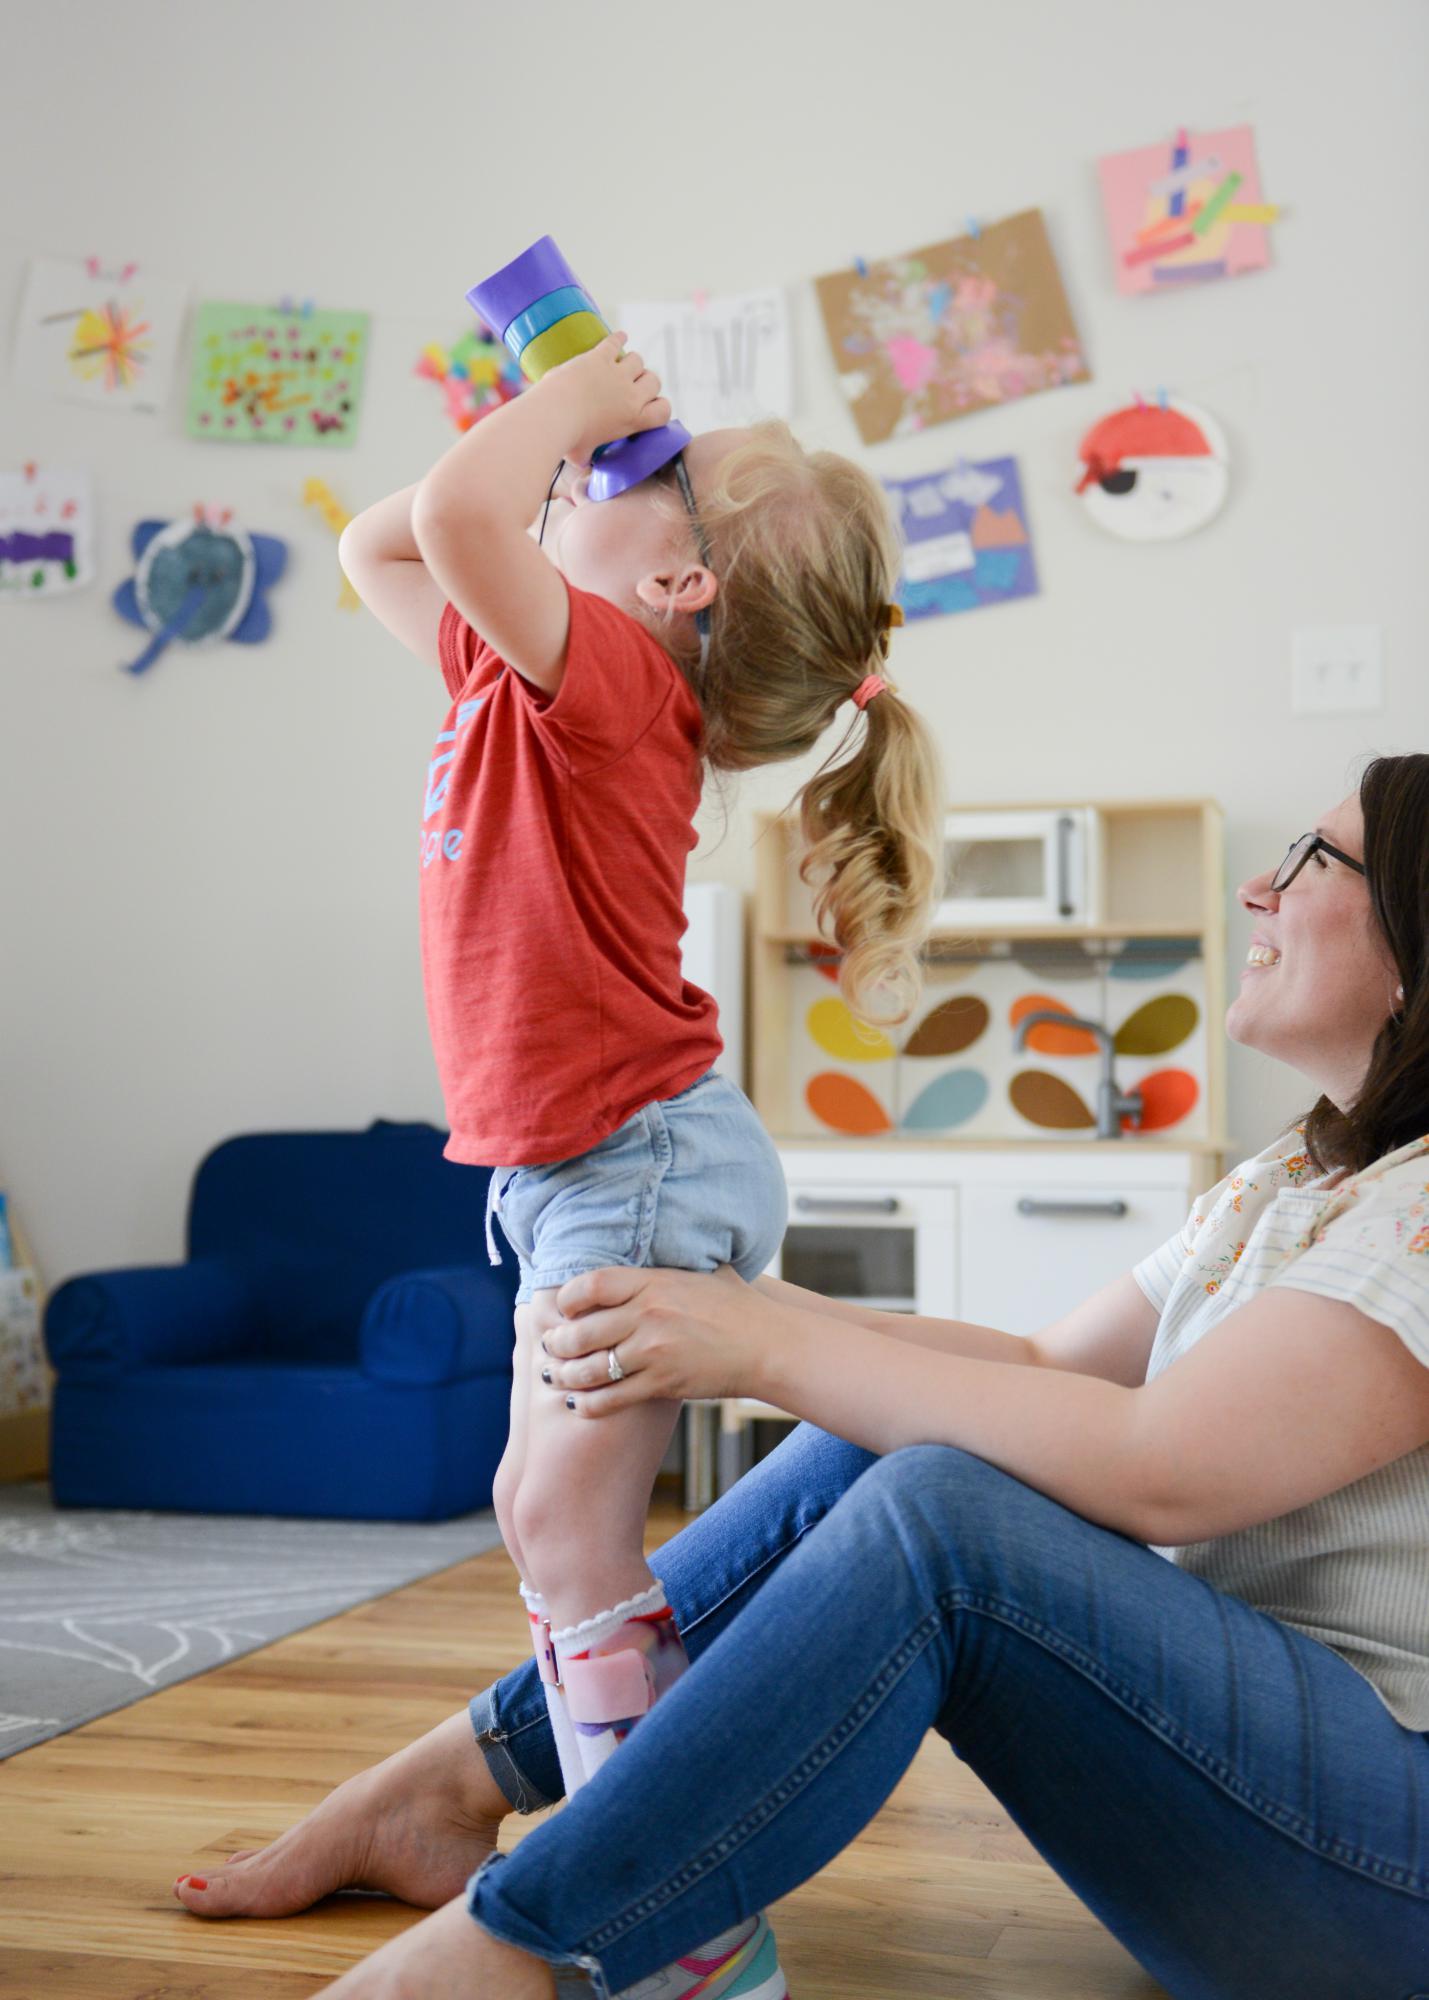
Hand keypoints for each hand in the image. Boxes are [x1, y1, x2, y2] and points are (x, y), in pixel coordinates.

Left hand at [538, 332, 671, 468]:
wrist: (553, 415)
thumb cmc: (568, 440)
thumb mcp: (584, 456)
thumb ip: (589, 457)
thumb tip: (584, 463)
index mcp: (633, 420)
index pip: (664, 410)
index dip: (660, 407)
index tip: (650, 406)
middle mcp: (631, 395)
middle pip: (654, 380)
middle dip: (645, 381)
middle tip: (632, 385)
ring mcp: (616, 374)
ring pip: (637, 359)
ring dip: (631, 362)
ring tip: (621, 365)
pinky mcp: (599, 358)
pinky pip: (615, 342)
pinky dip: (618, 338)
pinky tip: (620, 337)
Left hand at [544, 1266, 779, 1416]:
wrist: (768, 1344)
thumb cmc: (738, 1306)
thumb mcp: (703, 1271)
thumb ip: (672, 1264)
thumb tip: (662, 1241)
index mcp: (654, 1282)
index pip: (591, 1285)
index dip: (567, 1299)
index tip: (562, 1308)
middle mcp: (648, 1315)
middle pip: (580, 1331)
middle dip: (556, 1343)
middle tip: (549, 1348)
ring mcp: (653, 1352)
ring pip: (590, 1369)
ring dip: (565, 1376)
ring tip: (555, 1376)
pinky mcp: (662, 1383)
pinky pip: (612, 1398)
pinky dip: (588, 1404)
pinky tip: (578, 1404)